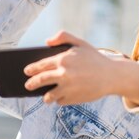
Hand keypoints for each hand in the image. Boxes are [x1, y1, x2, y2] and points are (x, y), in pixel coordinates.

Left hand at [23, 31, 138, 105]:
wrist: (111, 76)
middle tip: (28, 86)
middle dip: (31, 84)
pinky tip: (63, 97)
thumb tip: (46, 42)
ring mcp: (67, 88)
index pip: (41, 65)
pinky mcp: (73, 99)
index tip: (27, 71)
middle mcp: (63, 74)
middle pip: (40, 81)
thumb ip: (63, 37)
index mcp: (63, 59)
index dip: (32, 69)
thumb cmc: (95, 58)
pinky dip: (60, 100)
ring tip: (46, 96)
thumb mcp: (80, 43)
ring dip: (46, 96)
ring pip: (49, 95)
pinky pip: (60, 101)